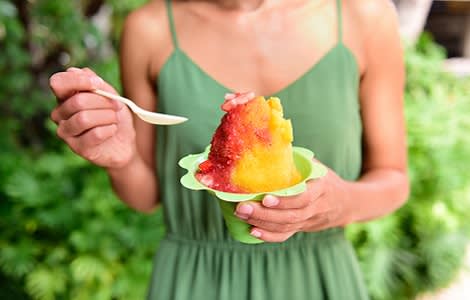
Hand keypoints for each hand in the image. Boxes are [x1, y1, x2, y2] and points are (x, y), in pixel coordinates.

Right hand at [49, 67, 136, 169]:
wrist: (124, 143)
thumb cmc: (115, 117)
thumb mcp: (111, 95)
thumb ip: (96, 83)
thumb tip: (76, 71)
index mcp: (65, 97)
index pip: (57, 82)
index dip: (78, 80)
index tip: (98, 83)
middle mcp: (60, 114)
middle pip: (78, 101)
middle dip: (104, 102)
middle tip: (117, 106)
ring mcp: (66, 132)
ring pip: (84, 118)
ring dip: (107, 116)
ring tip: (114, 119)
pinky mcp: (77, 147)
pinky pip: (95, 134)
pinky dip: (109, 130)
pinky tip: (112, 130)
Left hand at [234, 167, 350, 242]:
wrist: (346, 203)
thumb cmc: (325, 180)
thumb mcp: (316, 167)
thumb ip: (297, 160)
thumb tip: (270, 145)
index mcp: (322, 188)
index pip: (304, 198)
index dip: (285, 200)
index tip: (265, 197)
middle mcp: (317, 207)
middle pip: (291, 215)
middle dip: (264, 213)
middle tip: (242, 207)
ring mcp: (310, 221)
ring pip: (287, 226)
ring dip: (262, 222)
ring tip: (241, 214)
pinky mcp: (302, 229)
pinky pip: (286, 235)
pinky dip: (269, 236)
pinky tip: (252, 231)